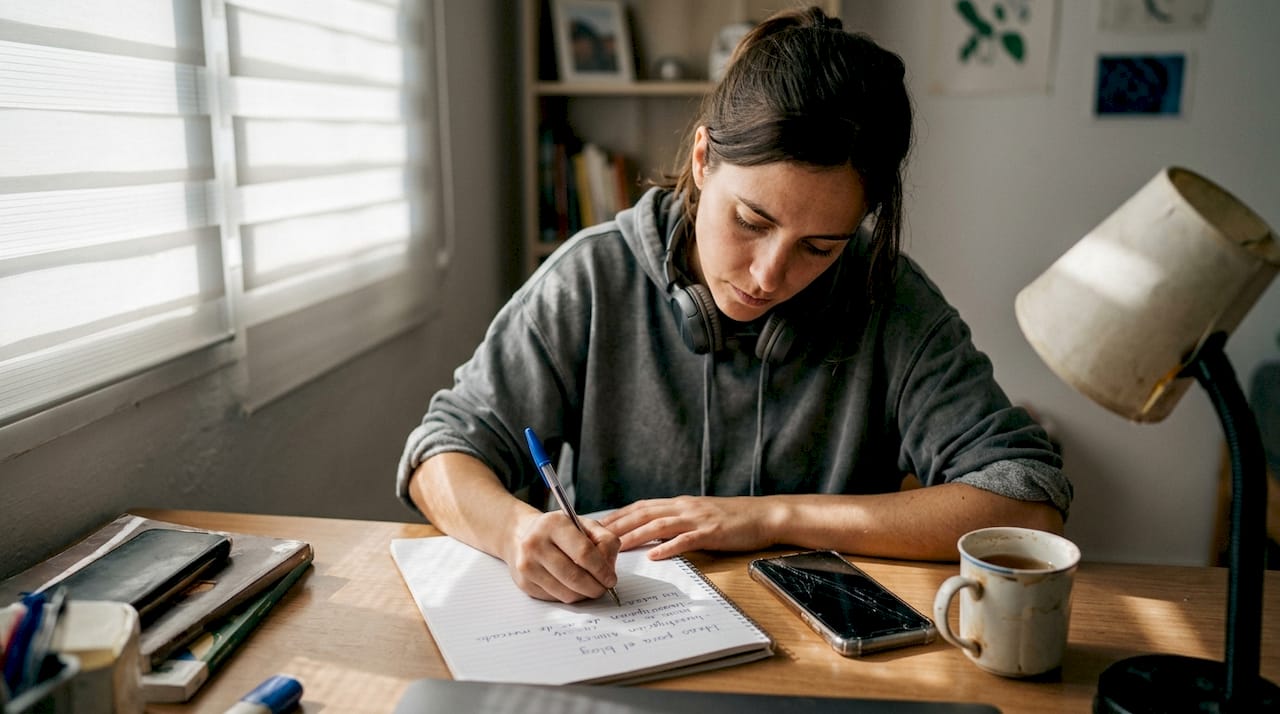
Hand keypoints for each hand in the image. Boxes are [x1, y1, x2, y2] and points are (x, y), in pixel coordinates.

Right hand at [505, 511, 619, 602]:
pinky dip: (569, 596)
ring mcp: (527, 565)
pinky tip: (571, 586)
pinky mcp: (524, 583)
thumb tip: (608, 569)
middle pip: (574, 577)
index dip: (602, 570)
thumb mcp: (585, 525)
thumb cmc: (560, 531)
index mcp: (554, 524)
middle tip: (604, 588)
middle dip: (595, 587)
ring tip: (590, 587)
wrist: (523, 535)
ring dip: (584, 595)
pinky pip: (555, 598)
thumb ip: (605, 540)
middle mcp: (536, 543)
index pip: (584, 553)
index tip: (611, 579)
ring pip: (566, 593)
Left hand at [599, 496, 777, 559]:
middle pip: (643, 513)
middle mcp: (684, 507)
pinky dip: (668, 547)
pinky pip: (686, 540)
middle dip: (617, 524)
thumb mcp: (699, 516)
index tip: (595, 524)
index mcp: (679, 504)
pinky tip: (655, 556)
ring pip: (659, 525)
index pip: (641, 507)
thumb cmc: (732, 519)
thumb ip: (677, 523)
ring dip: (635, 536)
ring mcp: (697, 518)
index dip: (617, 515)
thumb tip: (652, 535)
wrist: (764, 515)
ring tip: (616, 547)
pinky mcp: (712, 532)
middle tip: (594, 536)